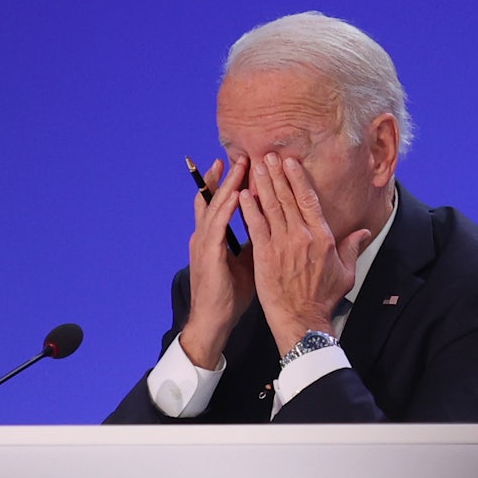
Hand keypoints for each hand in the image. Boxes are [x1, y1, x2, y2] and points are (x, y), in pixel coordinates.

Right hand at [180, 156, 254, 368]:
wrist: (213, 321)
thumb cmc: (228, 296)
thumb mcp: (246, 264)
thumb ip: (255, 244)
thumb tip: (274, 230)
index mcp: (212, 239)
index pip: (219, 205)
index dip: (226, 185)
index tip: (238, 167)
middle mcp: (204, 237)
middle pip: (213, 199)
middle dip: (225, 177)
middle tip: (238, 156)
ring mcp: (203, 244)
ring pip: (214, 206)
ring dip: (227, 185)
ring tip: (238, 166)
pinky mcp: (208, 255)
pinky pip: (216, 226)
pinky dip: (225, 207)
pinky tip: (235, 194)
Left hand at [239, 153, 371, 354]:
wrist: (302, 319)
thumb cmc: (324, 298)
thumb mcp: (345, 273)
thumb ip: (352, 248)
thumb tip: (363, 231)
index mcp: (323, 237)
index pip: (309, 200)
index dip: (298, 179)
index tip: (290, 162)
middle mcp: (302, 236)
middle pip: (287, 198)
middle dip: (276, 174)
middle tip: (267, 154)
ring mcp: (282, 245)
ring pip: (271, 207)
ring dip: (262, 184)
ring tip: (255, 165)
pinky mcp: (265, 255)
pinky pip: (256, 226)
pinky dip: (250, 208)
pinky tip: (243, 193)